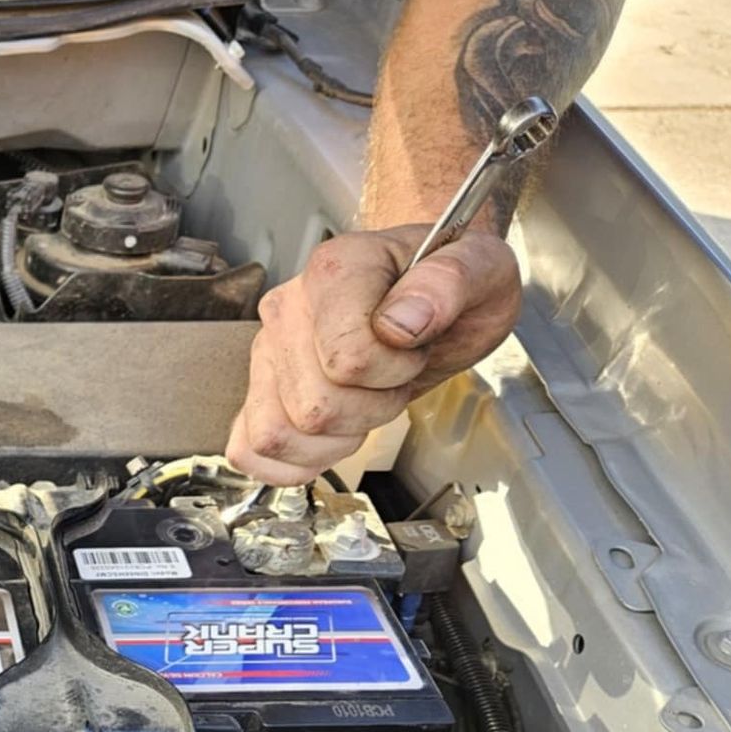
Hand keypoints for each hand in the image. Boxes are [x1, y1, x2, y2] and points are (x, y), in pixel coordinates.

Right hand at [227, 224, 521, 484]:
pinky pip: (248, 450)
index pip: (347, 359)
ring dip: (334, 438)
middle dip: (371, 408)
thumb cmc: (445, 288)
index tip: (415, 347)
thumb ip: (451, 281)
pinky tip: (328, 439)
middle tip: (393, 377)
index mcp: (336, 271)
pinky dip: (291, 463)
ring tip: (362, 402)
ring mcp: (266, 353)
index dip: (395, 371)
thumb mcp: (481, 268)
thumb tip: (402, 321)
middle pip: (314, 408)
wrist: (427, 298)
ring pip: (277, 434)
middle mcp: (288, 310)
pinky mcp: (257, 391)